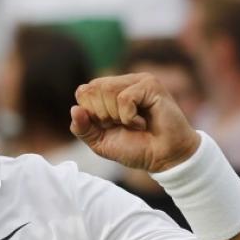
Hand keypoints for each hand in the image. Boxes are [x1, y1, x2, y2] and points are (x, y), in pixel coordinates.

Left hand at [71, 73, 199, 172]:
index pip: (83, 91)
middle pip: (92, 89)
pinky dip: (129, 117)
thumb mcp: (100, 142)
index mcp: (109, 92)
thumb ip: (83, 128)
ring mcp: (138, 81)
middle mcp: (123, 82)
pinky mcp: (151, 85)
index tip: (109, 126)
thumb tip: (74, 109)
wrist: (164, 158)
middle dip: (102, 115)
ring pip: (107, 90)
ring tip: (133, 124)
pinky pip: (124, 98)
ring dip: (116, 115)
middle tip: (122, 125)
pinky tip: (142, 123)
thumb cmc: (135, 148)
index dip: (90, 114)